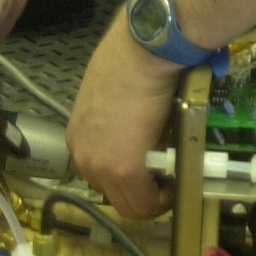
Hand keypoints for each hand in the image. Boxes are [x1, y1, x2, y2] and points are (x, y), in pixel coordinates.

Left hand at [66, 15, 179, 217]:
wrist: (144, 50)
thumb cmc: (132, 61)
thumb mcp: (111, 95)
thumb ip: (116, 122)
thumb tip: (139, 132)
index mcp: (78, 138)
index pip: (101, 176)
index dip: (129, 180)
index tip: (152, 172)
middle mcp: (83, 157)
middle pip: (113, 195)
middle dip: (141, 193)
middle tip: (166, 180)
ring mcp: (101, 167)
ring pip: (129, 205)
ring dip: (153, 199)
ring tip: (174, 182)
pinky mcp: (125, 171)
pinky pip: (146, 202)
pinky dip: (163, 199)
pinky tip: (177, 184)